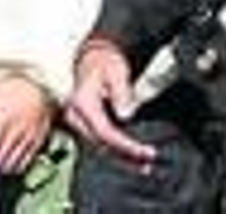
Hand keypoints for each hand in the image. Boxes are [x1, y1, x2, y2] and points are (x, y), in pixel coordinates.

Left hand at [0, 75, 54, 175]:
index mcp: (0, 120)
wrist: (39, 88)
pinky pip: (25, 164)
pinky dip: (14, 168)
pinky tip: (7, 163)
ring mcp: (27, 139)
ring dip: (0, 169)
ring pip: (12, 165)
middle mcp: (15, 132)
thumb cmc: (9, 90)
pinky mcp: (37, 143)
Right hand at [63, 36, 157, 170]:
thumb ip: (121, 92)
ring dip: (121, 158)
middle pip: (101, 144)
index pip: (104, 132)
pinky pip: (100, 143)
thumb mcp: (116, 71)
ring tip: (144, 166)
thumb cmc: (104, 63)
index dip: (125, 145)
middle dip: (125, 156)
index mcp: (82, 102)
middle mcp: (76, 115)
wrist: (93, 58)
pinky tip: (132, 159)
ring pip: (100, 147)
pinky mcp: (85, 126)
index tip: (144, 151)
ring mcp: (79, 122)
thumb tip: (126, 114)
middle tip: (148, 161)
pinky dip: (116, 152)